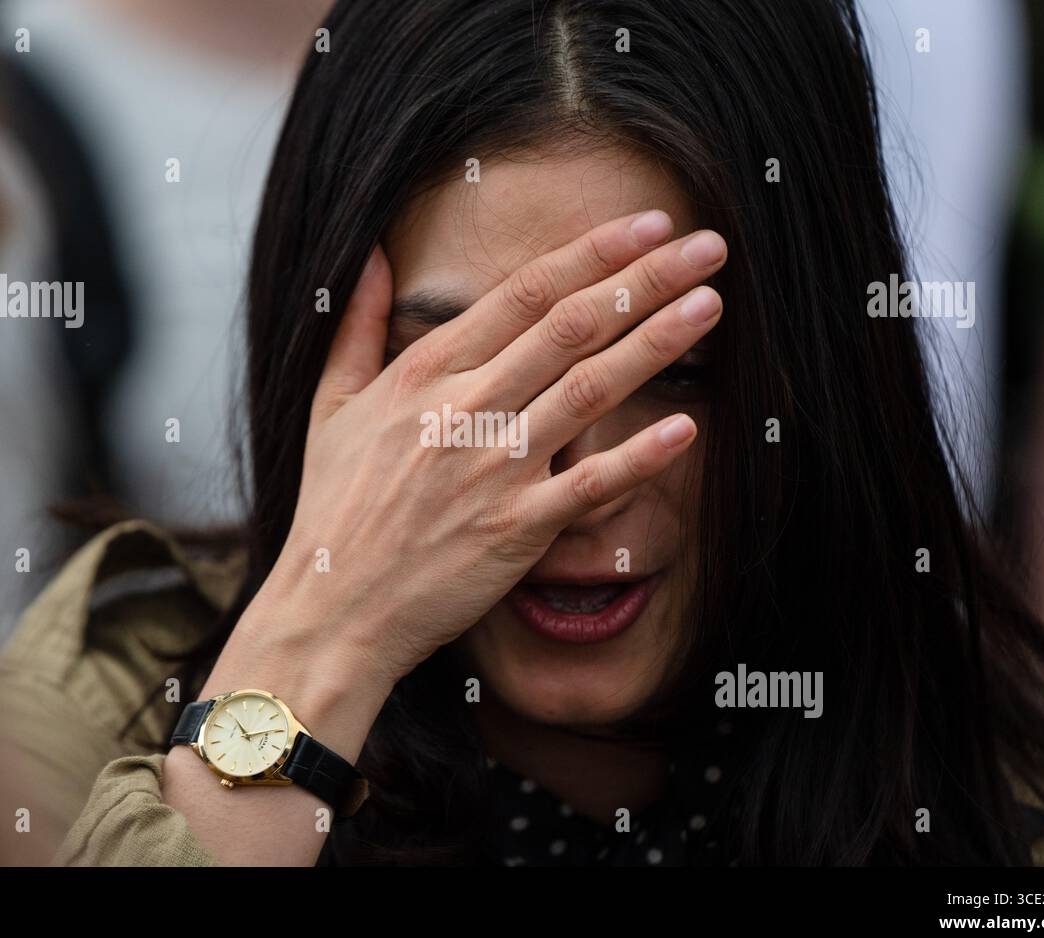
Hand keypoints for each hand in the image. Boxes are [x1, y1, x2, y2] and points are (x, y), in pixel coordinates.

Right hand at [238, 210, 724, 688]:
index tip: (647, 224)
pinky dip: (639, 456)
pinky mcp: (515, 529)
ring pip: (589, 390)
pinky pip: (589, 485)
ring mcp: (493, 469)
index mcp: (425, 372)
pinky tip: (686, 426)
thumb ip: (358, 325)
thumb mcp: (332, 405)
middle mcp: (464, 409)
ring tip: (711, 305)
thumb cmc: (334, 508)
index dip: (593, 252)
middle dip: (645, 279)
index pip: (525, 293)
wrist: (333, 608)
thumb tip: (375, 255)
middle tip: (706, 245)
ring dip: (656, 344)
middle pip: (571, 327)